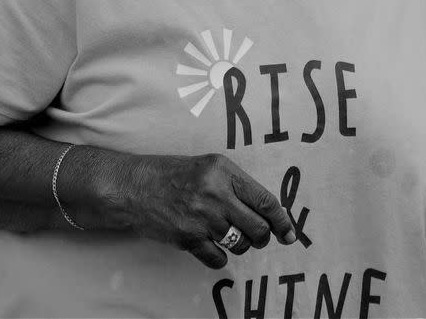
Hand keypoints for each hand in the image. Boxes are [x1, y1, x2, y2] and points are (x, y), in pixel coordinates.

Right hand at [126, 153, 295, 268]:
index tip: (290, 233)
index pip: (265, 200)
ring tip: (229, 234)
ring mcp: (202, 218)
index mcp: (225, 171)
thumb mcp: (209, 167)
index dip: (282, 220)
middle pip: (258, 228)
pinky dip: (220, 256)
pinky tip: (213, 245)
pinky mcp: (188, 238)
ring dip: (241, 244)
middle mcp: (216, 194)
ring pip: (240, 244)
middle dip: (263, 237)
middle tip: (258, 236)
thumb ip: (236, 185)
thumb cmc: (174, 174)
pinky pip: (218, 258)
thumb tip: (267, 211)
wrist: (135, 186)